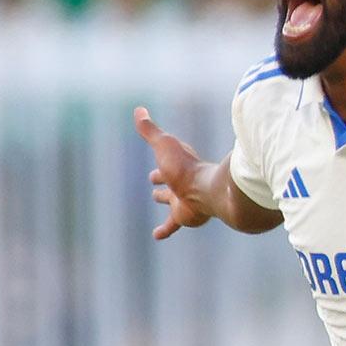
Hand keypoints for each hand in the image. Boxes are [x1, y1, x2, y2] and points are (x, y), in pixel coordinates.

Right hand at [134, 106, 212, 240]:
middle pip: (169, 177)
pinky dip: (164, 229)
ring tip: (156, 197)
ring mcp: (182, 199)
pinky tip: (156, 236)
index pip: (167, 157)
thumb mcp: (163, 144)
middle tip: (154, 178)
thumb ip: (150, 130)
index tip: (158, 149)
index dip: (161, 154)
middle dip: (162, 176)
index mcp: (178, 163)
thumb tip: (138, 110)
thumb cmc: (185, 166)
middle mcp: (181, 180)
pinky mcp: (183, 216)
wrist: (206, 191)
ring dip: (164, 197)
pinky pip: (171, 224)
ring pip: (170, 198)